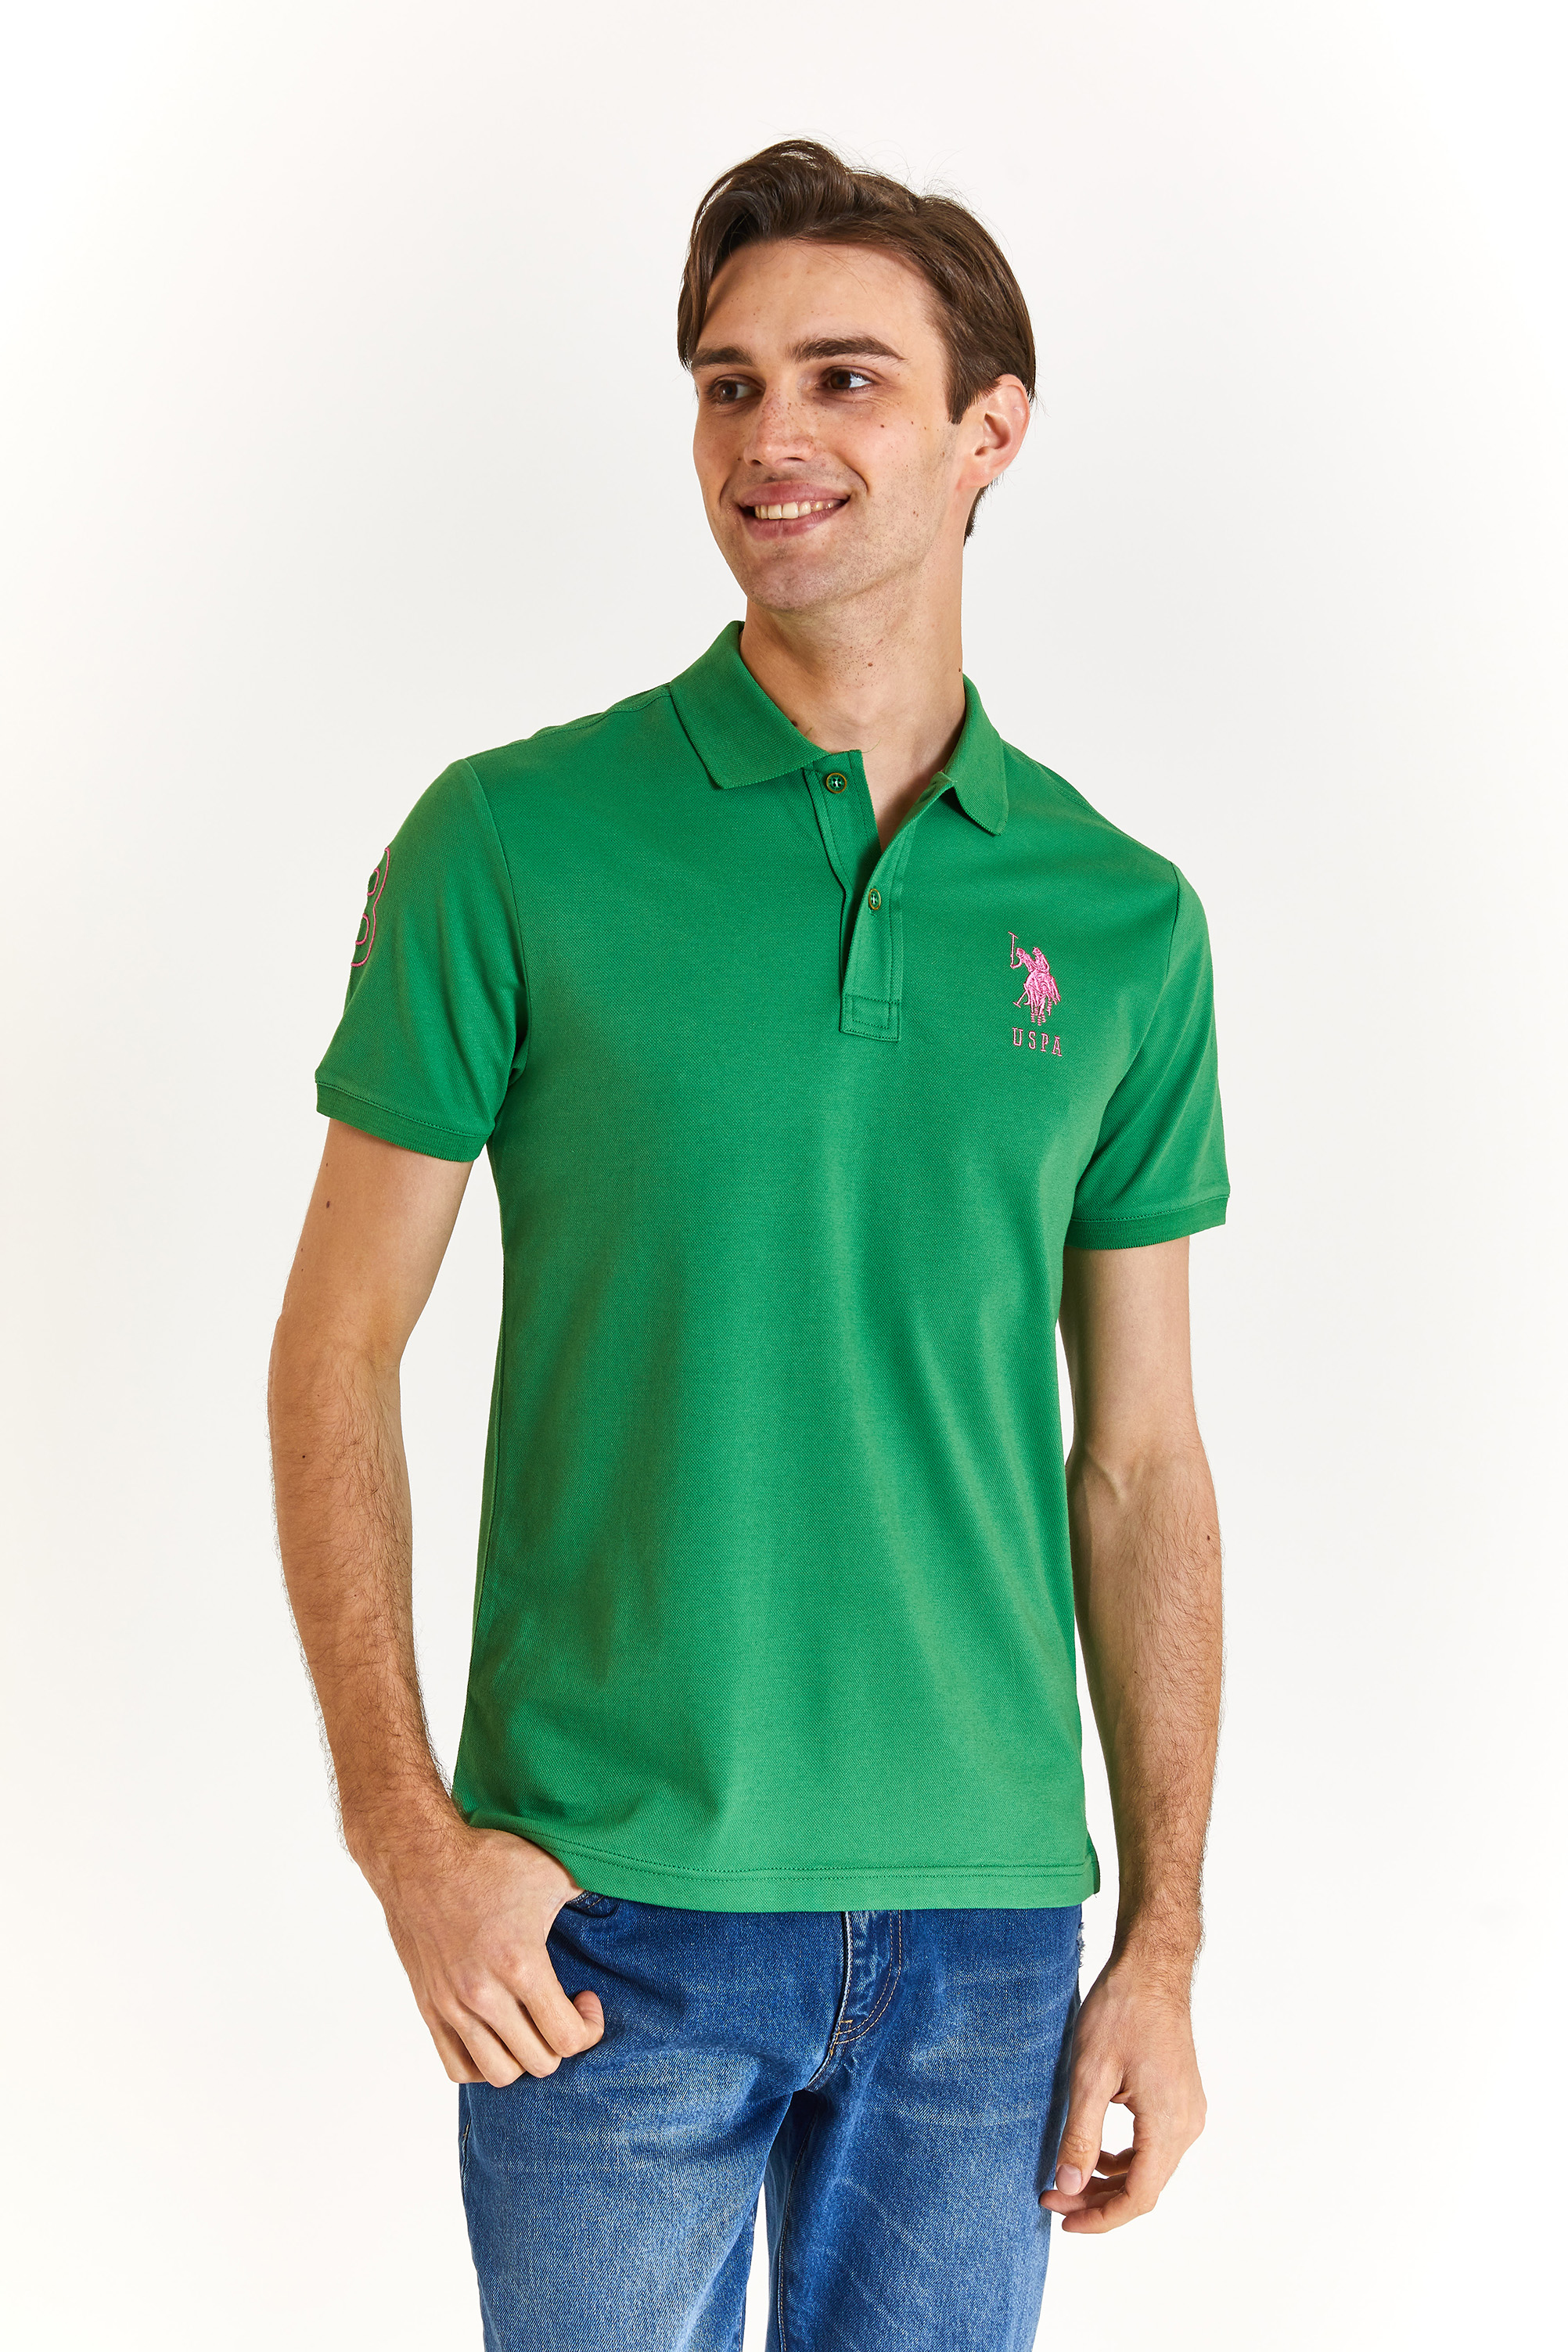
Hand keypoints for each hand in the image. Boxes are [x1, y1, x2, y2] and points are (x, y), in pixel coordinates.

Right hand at [362, 1816, 605, 2085]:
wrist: (419, 1857)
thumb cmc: (486, 1861)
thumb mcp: (550, 1871)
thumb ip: (588, 1895)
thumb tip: (621, 1896)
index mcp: (520, 1965)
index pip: (566, 2039)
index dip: (589, 2028)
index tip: (586, 1998)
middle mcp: (483, 1995)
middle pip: (538, 2063)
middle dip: (560, 2043)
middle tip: (562, 2010)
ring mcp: (452, 2007)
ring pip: (499, 2074)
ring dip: (523, 2058)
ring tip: (530, 2026)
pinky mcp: (429, 2008)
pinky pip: (457, 2067)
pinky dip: (482, 2064)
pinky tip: (497, 2035)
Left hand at [1038, 1957, 1205, 2232]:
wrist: (1152, 1968)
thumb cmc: (1121, 2011)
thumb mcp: (1090, 2073)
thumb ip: (1081, 2134)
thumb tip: (1069, 2185)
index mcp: (1168, 2123)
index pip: (1138, 2197)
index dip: (1100, 2218)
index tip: (1063, 2221)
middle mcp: (1186, 2124)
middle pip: (1144, 2186)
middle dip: (1097, 2199)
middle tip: (1052, 2196)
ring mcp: (1187, 2111)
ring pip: (1149, 2168)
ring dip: (1109, 2179)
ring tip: (1067, 2177)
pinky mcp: (1180, 2098)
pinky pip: (1154, 2145)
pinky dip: (1124, 2157)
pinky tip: (1094, 2149)